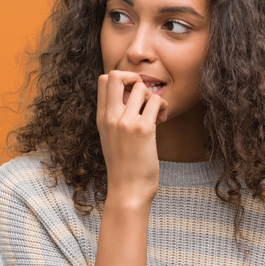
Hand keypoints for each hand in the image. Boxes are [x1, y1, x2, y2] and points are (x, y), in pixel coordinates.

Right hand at [96, 70, 168, 204]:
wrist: (127, 190)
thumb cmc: (123, 167)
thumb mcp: (111, 139)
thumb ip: (115, 119)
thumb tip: (132, 99)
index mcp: (101, 118)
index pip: (104, 80)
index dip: (121, 80)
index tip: (133, 95)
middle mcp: (110, 117)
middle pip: (116, 75)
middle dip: (134, 77)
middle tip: (144, 95)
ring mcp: (125, 122)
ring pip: (141, 87)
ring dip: (153, 96)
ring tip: (156, 113)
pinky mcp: (143, 129)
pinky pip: (156, 101)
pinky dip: (163, 106)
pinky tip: (162, 120)